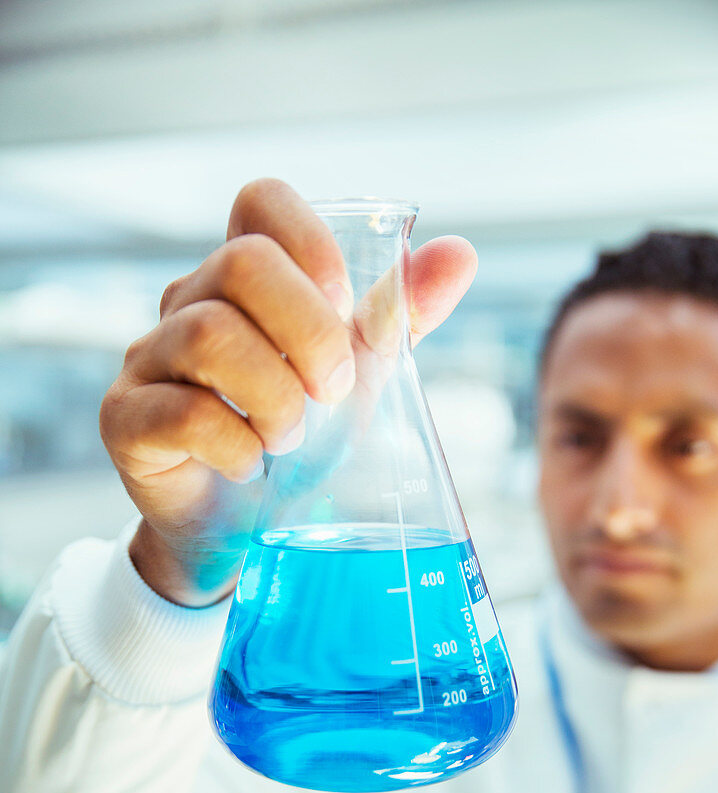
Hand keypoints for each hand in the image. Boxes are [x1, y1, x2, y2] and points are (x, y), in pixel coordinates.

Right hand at [100, 179, 476, 605]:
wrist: (242, 531)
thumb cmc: (297, 443)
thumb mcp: (356, 375)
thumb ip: (397, 317)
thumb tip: (459, 255)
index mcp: (243, 281)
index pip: (261, 202)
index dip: (312, 244)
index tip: (345, 311)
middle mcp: (186, 304)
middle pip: (242, 262)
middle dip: (309, 332)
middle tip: (332, 392)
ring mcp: (147, 359)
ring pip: (208, 334)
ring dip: (275, 396)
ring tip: (291, 438)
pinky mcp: (125, 420)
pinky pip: (180, 412)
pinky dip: (236, 444)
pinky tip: (252, 466)